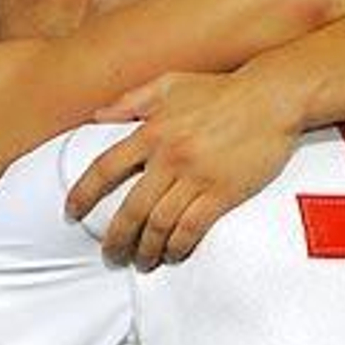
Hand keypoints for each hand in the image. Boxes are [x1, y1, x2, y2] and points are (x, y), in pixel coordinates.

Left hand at [66, 67, 304, 269]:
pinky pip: (192, 227)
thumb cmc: (223, 89)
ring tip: (143, 260)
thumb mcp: (171, 83)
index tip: (72, 212)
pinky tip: (174, 253)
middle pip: (131, 209)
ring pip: (160, 224)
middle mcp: (169, 156)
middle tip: (111, 254)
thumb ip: (131, 100)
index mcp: (152, 131)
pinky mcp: (223, 192)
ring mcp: (197, 176)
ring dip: (147, 248)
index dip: (84, 194)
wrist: (273, 97)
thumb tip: (97, 117)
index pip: (105, 168)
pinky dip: (179, 245)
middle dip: (116, 238)